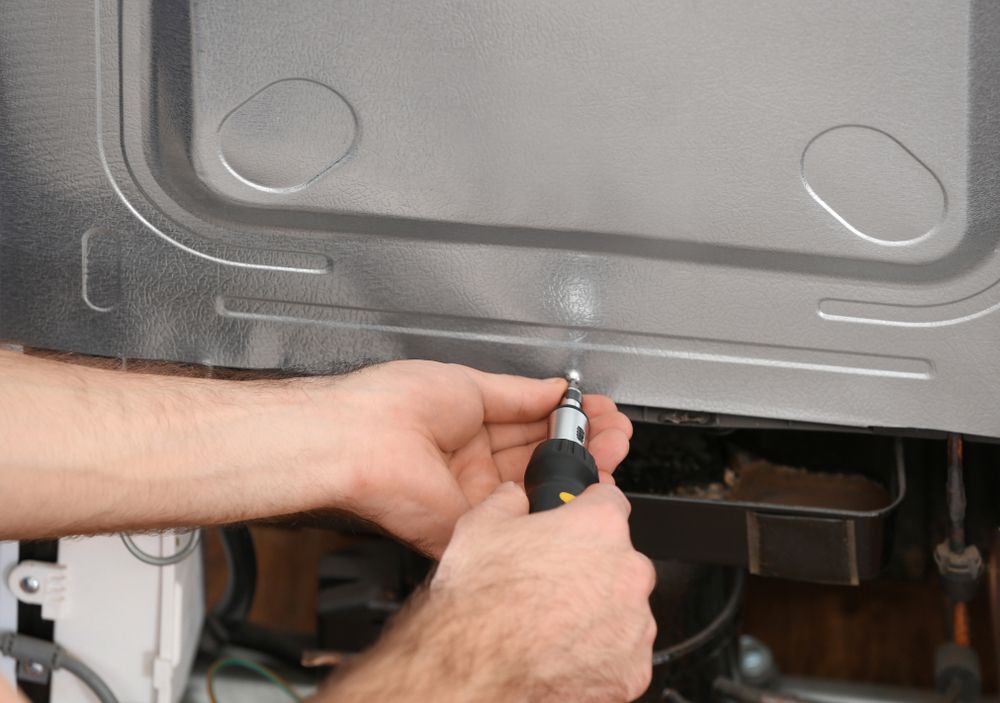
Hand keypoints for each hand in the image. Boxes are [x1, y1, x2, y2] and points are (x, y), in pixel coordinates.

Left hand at [321, 361, 631, 555]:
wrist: (359, 440)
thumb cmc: (391, 406)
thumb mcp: (468, 386)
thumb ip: (518, 394)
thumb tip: (553, 389)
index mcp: (466, 427)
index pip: (527, 424)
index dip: (565, 417)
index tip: (594, 410)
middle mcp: (471, 465)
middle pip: (539, 455)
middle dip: (582, 439)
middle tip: (614, 429)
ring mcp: (473, 498)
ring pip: (537, 485)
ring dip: (578, 464)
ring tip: (611, 442)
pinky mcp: (472, 528)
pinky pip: (522, 516)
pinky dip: (557, 497)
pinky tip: (584, 476)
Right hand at [322, 482, 656, 702]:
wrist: (474, 669)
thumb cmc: (480, 601)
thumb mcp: (480, 525)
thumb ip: (509, 500)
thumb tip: (514, 496)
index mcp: (598, 527)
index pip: (609, 501)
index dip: (585, 510)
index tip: (575, 521)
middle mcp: (627, 572)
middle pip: (618, 559)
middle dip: (591, 567)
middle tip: (552, 582)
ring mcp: (634, 625)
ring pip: (623, 609)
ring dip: (597, 612)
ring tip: (552, 623)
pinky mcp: (631, 670)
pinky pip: (621, 655)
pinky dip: (599, 655)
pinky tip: (562, 653)